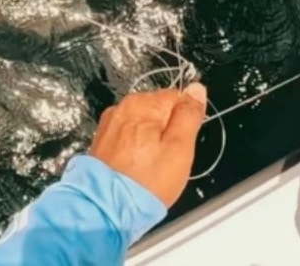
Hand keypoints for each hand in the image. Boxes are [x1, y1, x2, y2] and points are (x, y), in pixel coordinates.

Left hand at [89, 83, 207, 207]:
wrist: (106, 210)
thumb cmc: (145, 183)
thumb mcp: (180, 148)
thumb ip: (189, 114)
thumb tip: (196, 89)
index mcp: (143, 103)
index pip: (178, 98)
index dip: (185, 122)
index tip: (182, 143)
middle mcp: (122, 108)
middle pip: (159, 111)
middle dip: (167, 133)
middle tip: (167, 159)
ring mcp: (110, 125)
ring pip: (143, 126)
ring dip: (150, 143)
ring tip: (150, 168)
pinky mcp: (102, 142)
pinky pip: (128, 139)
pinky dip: (135, 151)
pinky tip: (136, 170)